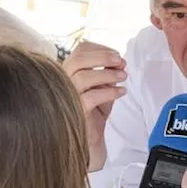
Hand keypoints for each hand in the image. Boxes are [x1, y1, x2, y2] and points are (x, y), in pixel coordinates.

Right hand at [63, 40, 126, 170]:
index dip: (100, 49)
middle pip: (78, 59)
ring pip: (83, 76)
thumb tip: (119, 61)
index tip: (117, 55)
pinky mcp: (74, 110)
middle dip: (103, 57)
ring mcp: (66, 95)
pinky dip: (110, 92)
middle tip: (121, 61)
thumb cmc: (94, 111)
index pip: (80, 50)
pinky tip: (121, 92)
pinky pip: (92, 96)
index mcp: (69, 71)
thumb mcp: (103, 86)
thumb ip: (108, 72)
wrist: (90, 138)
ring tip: (124, 76)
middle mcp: (63, 80)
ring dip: (108, 74)